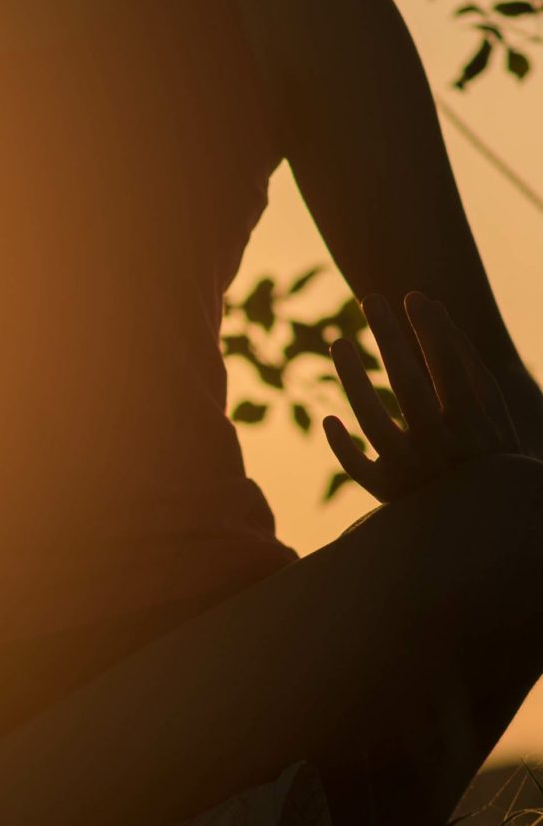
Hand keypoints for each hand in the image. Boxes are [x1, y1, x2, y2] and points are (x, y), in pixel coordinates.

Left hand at [324, 290, 530, 502]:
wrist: (487, 529)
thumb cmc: (487, 459)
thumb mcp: (494, 418)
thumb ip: (469, 372)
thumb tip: (438, 317)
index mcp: (475, 424)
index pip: (449, 367)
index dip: (432, 330)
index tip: (413, 296)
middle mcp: (441, 446)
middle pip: (407, 383)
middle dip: (390, 338)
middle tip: (371, 299)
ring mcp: (411, 470)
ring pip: (373, 420)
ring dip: (352, 378)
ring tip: (338, 341)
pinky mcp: (388, 494)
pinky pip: (358, 469)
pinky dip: (343, 445)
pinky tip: (331, 419)